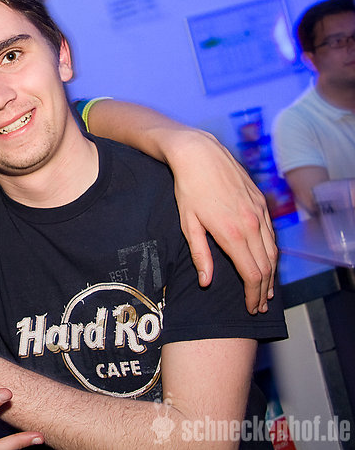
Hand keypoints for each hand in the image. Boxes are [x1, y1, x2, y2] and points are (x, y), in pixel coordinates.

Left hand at [166, 129, 275, 313]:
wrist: (200, 154)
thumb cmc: (188, 189)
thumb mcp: (188, 224)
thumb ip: (200, 255)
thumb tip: (206, 283)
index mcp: (232, 233)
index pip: (252, 274)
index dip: (253, 295)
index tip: (251, 308)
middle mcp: (251, 224)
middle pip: (266, 266)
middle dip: (264, 289)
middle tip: (259, 305)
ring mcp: (259, 211)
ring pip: (272, 250)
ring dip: (271, 273)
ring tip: (265, 290)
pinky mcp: (261, 202)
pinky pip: (271, 233)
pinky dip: (271, 252)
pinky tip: (266, 261)